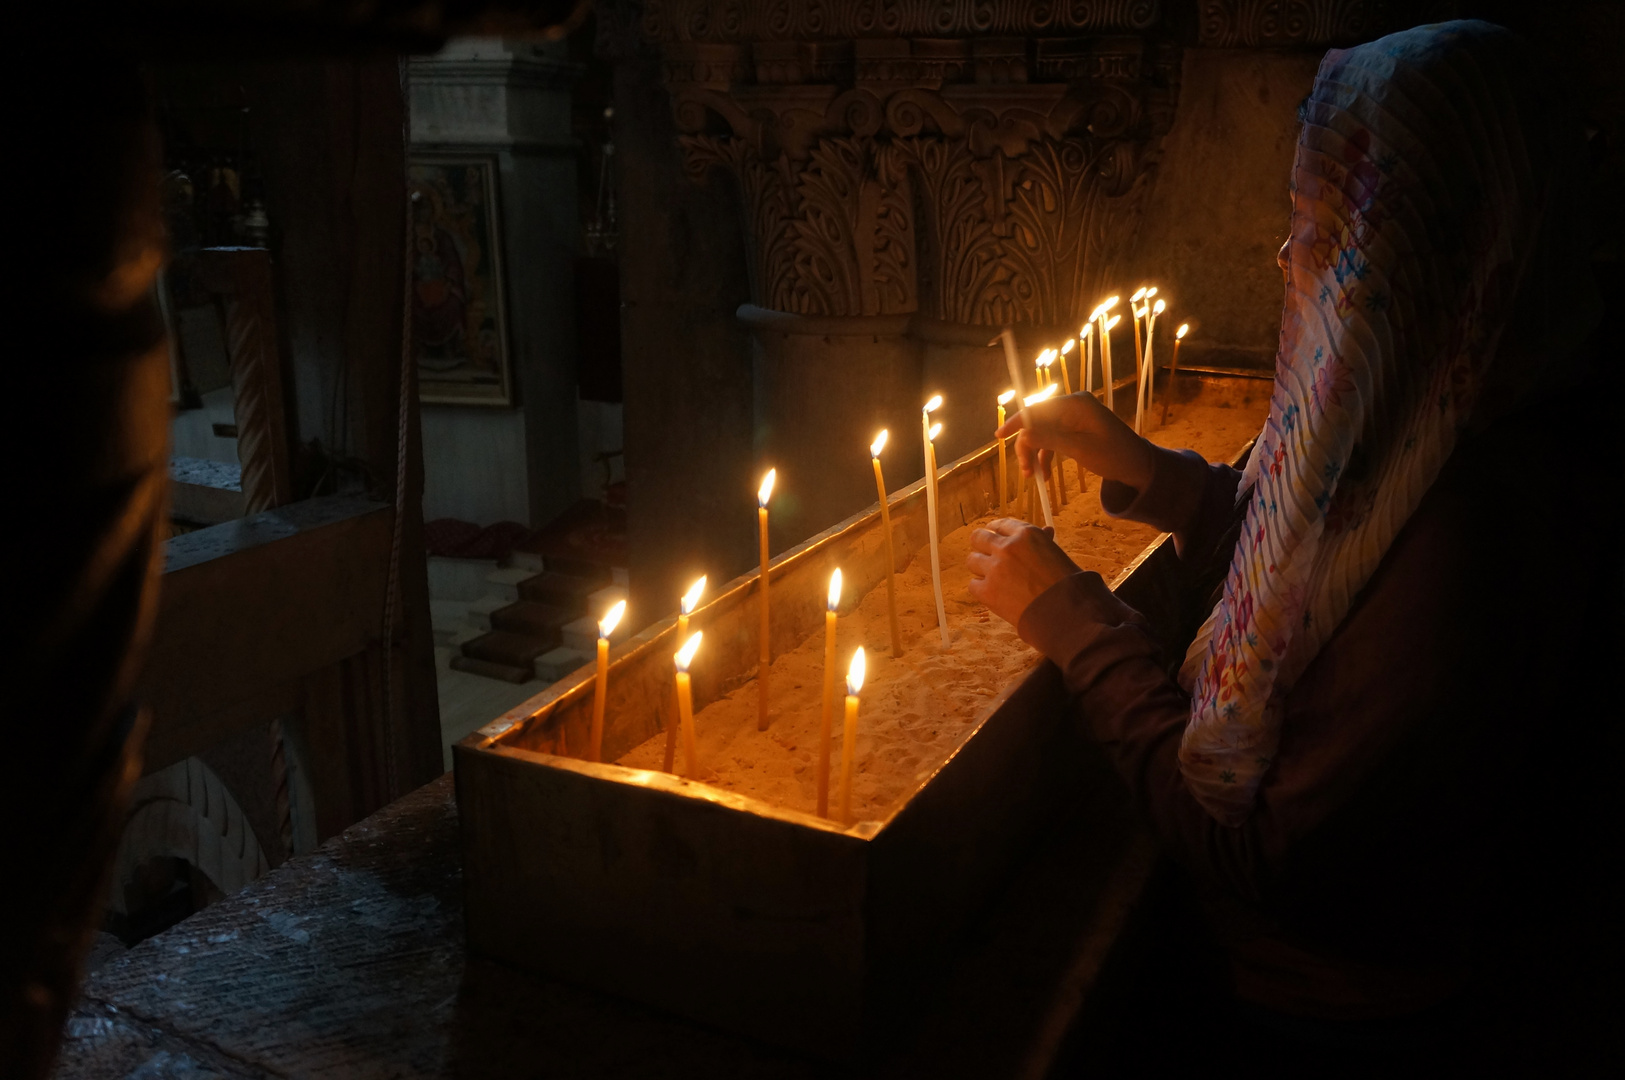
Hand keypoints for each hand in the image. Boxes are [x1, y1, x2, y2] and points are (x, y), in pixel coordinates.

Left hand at [966, 518, 1082, 627]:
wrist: (1064, 613)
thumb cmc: (1067, 584)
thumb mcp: (1057, 555)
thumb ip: (1044, 542)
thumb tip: (1046, 530)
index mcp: (1027, 534)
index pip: (1001, 524)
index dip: (996, 531)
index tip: (994, 536)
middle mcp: (1007, 547)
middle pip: (979, 537)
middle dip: (981, 544)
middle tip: (985, 554)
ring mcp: (995, 569)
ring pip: (972, 560)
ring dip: (980, 567)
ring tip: (992, 576)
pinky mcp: (987, 591)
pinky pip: (973, 584)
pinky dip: (982, 589)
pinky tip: (994, 593)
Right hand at [997, 391, 1154, 491]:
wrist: (1139, 467)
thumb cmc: (1114, 455)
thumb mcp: (1080, 448)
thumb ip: (1050, 439)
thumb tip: (1023, 433)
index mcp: (1075, 403)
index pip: (1037, 409)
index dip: (1016, 422)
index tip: (999, 437)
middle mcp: (1072, 406)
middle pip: (1037, 422)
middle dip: (1027, 446)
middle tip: (1025, 472)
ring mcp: (1074, 419)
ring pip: (1042, 434)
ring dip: (1035, 454)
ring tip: (1034, 477)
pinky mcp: (1076, 431)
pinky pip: (1052, 440)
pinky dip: (1046, 456)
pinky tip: (1044, 475)